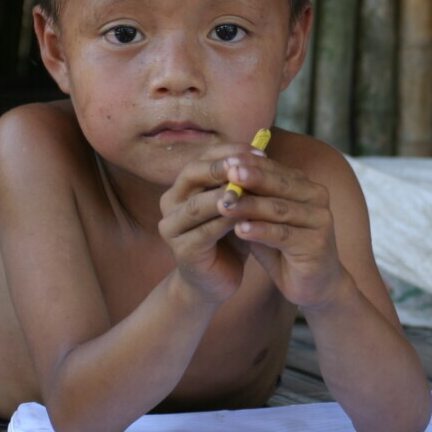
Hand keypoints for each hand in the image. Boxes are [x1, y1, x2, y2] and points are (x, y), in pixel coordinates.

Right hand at [158, 144, 257, 303]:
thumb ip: (241, 183)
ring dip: (222, 195)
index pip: (202, 158)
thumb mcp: (236, 206)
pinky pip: (204, 233)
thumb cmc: (229, 237)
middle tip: (246, 165)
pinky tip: (245, 218)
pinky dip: (225, 224)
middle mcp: (170, 203)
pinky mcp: (181, 251)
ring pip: (196, 204)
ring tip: (247, 189)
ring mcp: (172, 228)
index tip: (258, 151)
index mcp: (182, 186)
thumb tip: (261, 152)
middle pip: (191, 174)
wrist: (216, 280)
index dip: (228, 152)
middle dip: (220, 167)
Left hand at [216, 153, 347, 308]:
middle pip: (280, 184)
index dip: (249, 164)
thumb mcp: (264, 221)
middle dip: (251, 177)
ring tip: (225, 203)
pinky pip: (283, 235)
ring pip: (280, 209)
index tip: (223, 160)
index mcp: (305, 186)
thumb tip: (220, 180)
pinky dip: (260, 230)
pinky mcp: (317, 245)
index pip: (275, 169)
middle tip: (226, 171)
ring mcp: (320, 221)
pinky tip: (240, 229)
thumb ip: (250, 202)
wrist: (315, 285)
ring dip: (250, 205)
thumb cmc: (285, 248)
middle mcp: (317, 198)